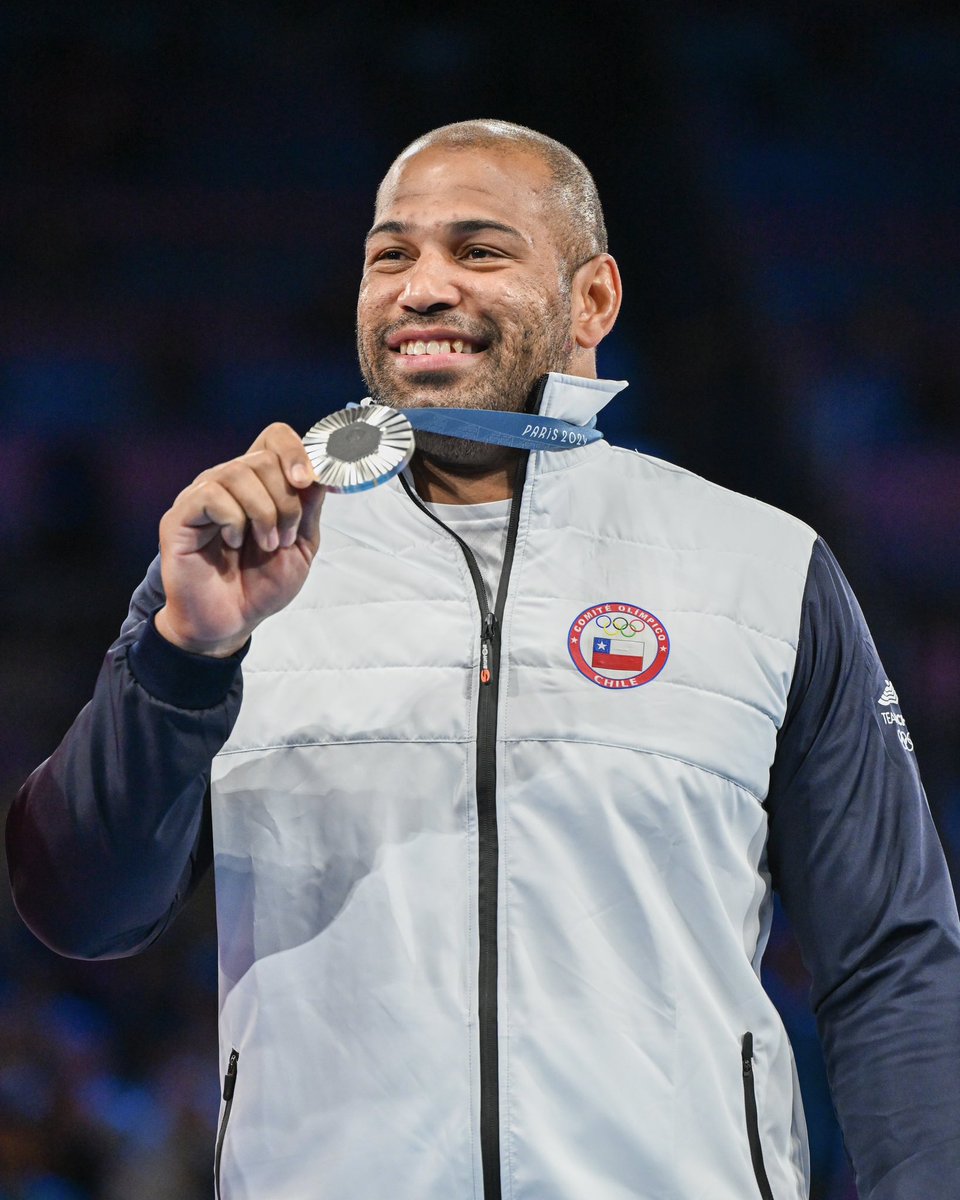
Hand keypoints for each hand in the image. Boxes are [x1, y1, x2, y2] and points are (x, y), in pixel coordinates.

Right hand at [155, 423, 324, 656]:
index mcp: (259, 483)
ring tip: (266, 545)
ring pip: (239, 472)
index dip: (299, 452)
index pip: (276, 437)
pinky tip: (232, 543)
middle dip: (287, 500)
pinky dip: (233, 520)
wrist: (231, 622)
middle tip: (285, 537)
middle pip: (264, 457)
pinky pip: (211, 494)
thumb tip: (323, 470)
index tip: (313, 483)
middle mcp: (229, 481)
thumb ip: (310, 507)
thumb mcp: (302, 545)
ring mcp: (202, 495)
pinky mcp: (181, 516)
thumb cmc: (262, 584)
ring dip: (264, 512)